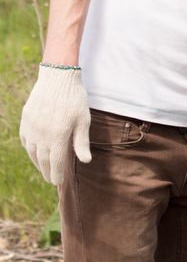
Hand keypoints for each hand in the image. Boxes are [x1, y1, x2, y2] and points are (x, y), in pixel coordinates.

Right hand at [20, 65, 91, 184]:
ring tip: (44, 169)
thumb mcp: (83, 120)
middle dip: (47, 172)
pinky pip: (25, 141)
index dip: (56, 175)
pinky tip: (34, 153)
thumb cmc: (75, 99)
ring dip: (38, 163)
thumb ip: (82, 142)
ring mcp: (31, 129)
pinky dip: (30, 150)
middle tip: (51, 180)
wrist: (57, 78)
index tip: (57, 182)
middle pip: (43, 160)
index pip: (55, 163)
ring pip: (32, 152)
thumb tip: (86, 161)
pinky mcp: (25, 121)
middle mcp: (41, 136)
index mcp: (58, 137)